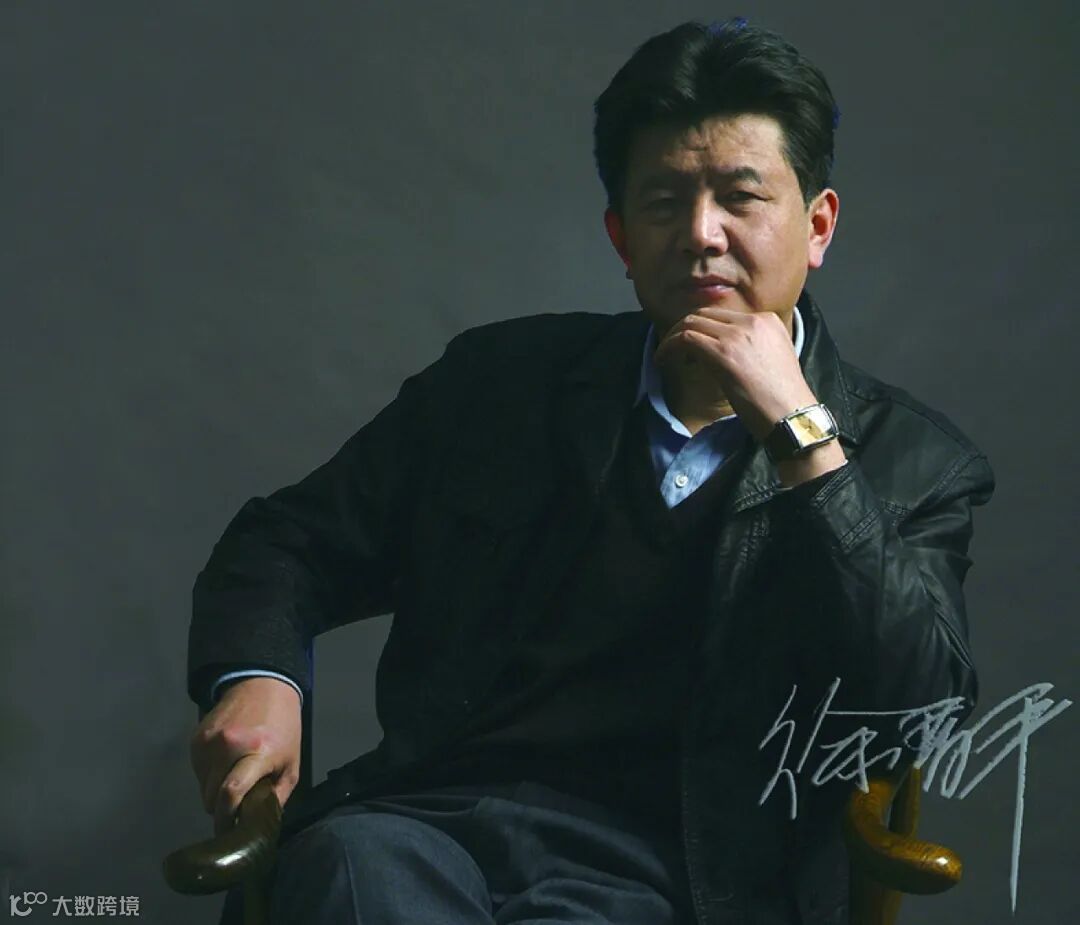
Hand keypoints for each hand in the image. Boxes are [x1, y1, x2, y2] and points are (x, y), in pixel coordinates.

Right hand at [189, 677, 302, 835]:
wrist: (263, 685)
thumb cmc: (283, 726)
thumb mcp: (292, 762)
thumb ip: (277, 795)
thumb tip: (260, 824)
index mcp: (257, 752)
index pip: (231, 793)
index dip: (226, 817)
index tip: (229, 830)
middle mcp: (228, 746)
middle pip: (211, 796)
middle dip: (220, 810)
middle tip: (232, 810)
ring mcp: (209, 741)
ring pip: (202, 787)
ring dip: (213, 793)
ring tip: (232, 782)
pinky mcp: (196, 738)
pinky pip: (197, 771)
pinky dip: (208, 777)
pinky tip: (224, 767)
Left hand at [653, 307, 817, 441]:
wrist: (792, 416)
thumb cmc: (781, 400)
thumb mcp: (769, 361)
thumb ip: (748, 347)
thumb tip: (715, 351)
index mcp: (767, 320)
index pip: (722, 315)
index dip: (701, 329)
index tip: (691, 349)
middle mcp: (754, 321)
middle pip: (704, 314)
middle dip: (682, 329)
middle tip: (671, 349)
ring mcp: (739, 334)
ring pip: (691, 322)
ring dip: (671, 339)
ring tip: (664, 356)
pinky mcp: (724, 352)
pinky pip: (686, 338)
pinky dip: (669, 347)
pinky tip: (663, 361)